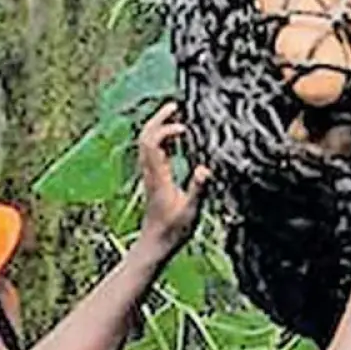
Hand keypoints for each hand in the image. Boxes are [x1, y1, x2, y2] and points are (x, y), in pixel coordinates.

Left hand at [138, 103, 207, 247]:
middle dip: (158, 118)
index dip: (167, 129)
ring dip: (158, 126)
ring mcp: (149, 174)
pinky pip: (152, 151)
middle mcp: (150, 172)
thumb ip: (197, 188)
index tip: (186, 129)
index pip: (154, 143)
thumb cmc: (173, 230)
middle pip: (145, 137)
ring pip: (146, 142)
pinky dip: (162, 138)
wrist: (154, 243)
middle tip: (175, 105)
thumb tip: (205, 168)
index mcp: (158, 177)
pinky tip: (176, 138)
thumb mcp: (190, 211)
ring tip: (176, 115)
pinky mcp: (152, 178)